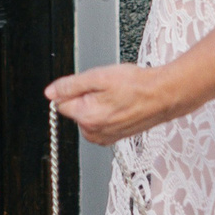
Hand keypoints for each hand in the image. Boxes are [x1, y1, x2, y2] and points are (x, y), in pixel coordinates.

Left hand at [44, 63, 183, 145]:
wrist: (163, 96)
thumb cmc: (137, 86)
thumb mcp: (98, 77)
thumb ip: (69, 86)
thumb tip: (50, 92)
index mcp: (86, 118)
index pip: (61, 103)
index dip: (74, 90)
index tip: (90, 86)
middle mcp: (93, 132)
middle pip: (74, 110)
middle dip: (85, 98)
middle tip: (106, 90)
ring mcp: (104, 137)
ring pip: (87, 116)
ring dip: (96, 105)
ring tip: (116, 97)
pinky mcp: (114, 137)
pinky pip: (99, 123)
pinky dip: (106, 113)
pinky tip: (120, 105)